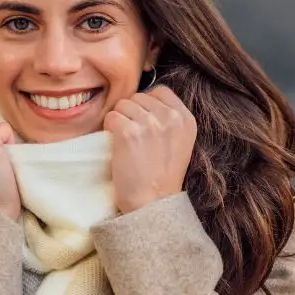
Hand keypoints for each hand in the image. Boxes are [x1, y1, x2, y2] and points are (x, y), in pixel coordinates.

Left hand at [104, 85, 196, 213]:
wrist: (152, 203)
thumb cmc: (162, 177)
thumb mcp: (180, 143)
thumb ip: (169, 118)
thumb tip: (145, 99)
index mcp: (186, 119)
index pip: (161, 91)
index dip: (147, 105)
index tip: (145, 125)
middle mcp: (170, 117)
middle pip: (139, 96)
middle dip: (132, 113)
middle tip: (135, 139)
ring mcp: (150, 123)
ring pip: (122, 105)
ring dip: (120, 121)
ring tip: (127, 144)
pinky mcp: (128, 132)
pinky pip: (110, 117)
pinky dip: (108, 130)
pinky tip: (118, 147)